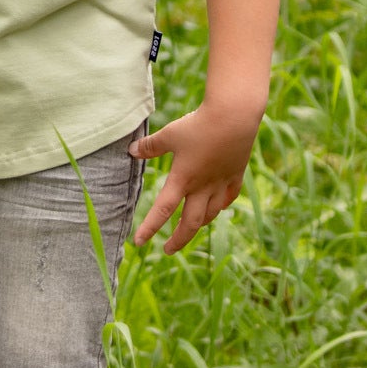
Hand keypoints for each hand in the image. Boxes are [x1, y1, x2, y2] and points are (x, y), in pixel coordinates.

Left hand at [128, 101, 261, 253]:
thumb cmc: (199, 125)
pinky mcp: (235, 174)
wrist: (234, 117)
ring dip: (199, 224)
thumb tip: (131, 151)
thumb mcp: (169, 134)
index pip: (162, 210)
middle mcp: (202, 186)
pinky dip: (221, 206)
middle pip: (190, 222)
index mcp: (183, 179)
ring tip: (190, 228)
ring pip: (211, 214)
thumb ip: (150, 146)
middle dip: (179, 239)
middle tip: (168, 250)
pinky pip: (228, 197)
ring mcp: (221, 182)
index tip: (139, 242)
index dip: (150, 227)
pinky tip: (219, 207)